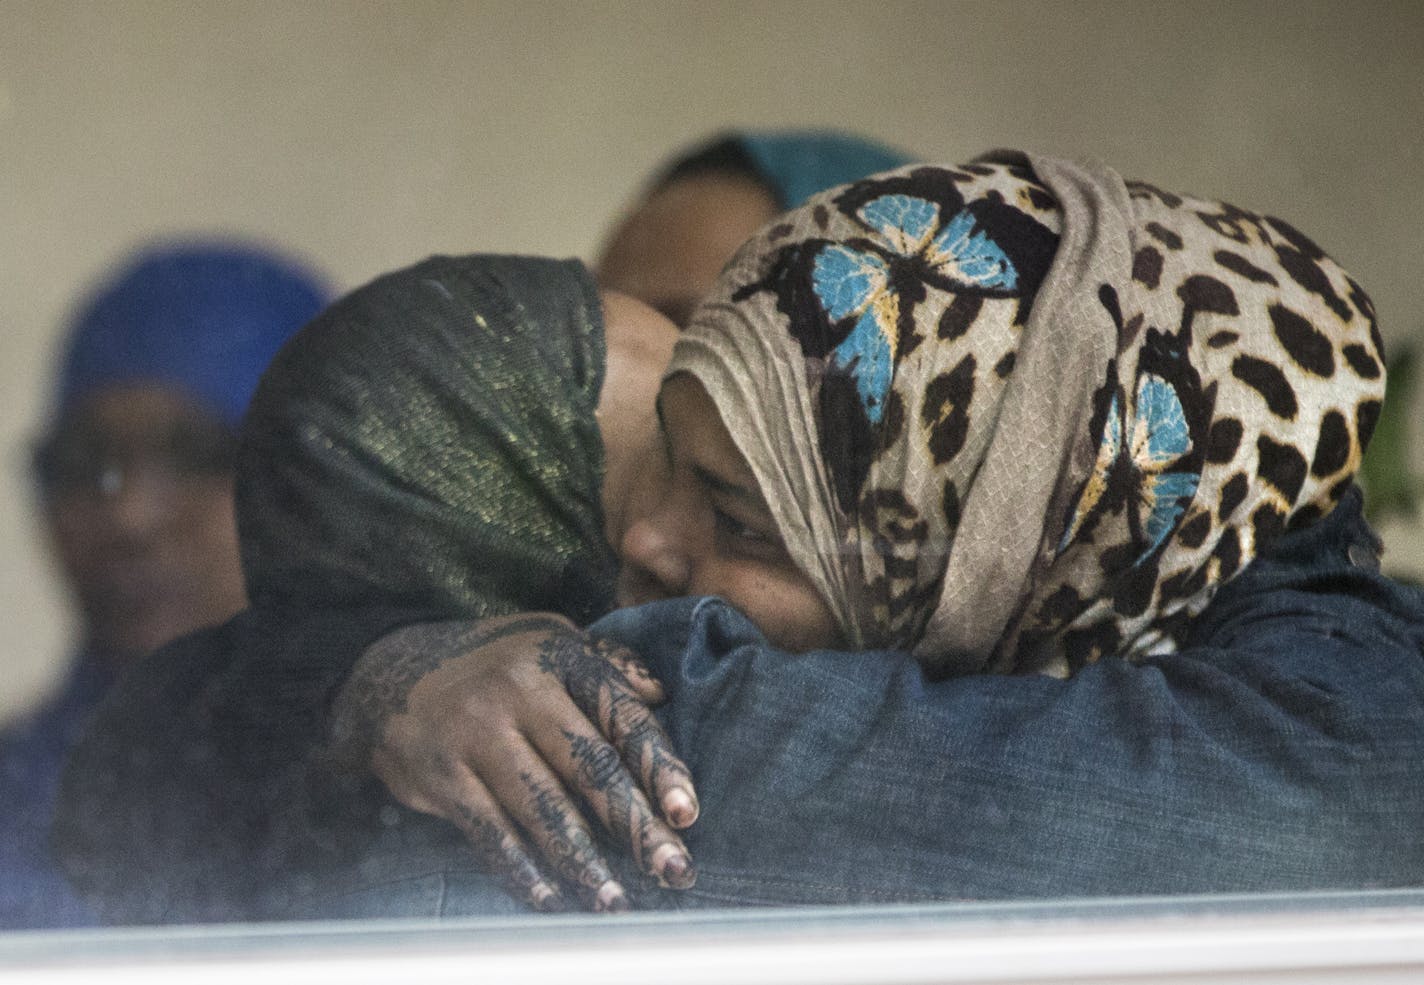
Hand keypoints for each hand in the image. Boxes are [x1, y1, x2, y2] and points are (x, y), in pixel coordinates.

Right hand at [329, 613, 698, 912]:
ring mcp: (477, 733)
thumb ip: (608, 665)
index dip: (658, 767)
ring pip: (542, 808)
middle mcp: (519, 691)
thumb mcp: (550, 640)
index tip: (686, 813)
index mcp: (559, 656)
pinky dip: (523, 871)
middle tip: (673, 869)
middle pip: (589, 768)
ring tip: (618, 900)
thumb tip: (661, 694)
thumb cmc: (494, 664)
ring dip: (584, 862)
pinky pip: (491, 832)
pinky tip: (554, 899)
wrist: (388, 671)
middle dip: (636, 826)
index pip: (620, 716)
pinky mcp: (442, 774)